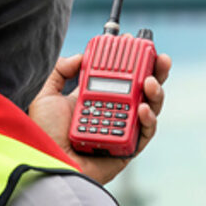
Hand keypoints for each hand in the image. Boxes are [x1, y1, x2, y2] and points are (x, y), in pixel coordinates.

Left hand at [28, 52, 171, 185]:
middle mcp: (115, 112)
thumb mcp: (45, 96)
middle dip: (156, 72)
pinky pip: (146, 132)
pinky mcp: (130, 148)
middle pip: (143, 89)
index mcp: (98, 98)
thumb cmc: (44, 135)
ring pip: (151, 108)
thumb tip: (81, 56)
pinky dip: (149, 119)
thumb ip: (60, 71)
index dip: (134, 61)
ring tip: (151, 83)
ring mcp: (124, 129)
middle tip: (161, 58)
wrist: (48, 160)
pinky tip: (144, 109)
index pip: (122, 76)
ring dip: (156, 92)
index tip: (139, 45)